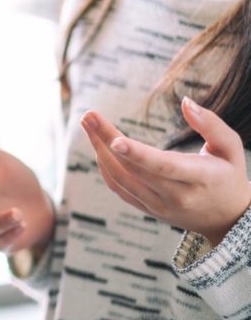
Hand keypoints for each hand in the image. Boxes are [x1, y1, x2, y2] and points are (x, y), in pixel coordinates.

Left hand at [81, 97, 250, 246]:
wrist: (227, 218)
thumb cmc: (228, 175)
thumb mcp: (230, 148)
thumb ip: (211, 124)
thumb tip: (186, 102)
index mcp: (200, 178)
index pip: (164, 167)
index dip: (138, 154)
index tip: (114, 140)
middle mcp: (177, 196)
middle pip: (133, 169)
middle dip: (106, 140)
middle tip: (88, 115)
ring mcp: (159, 206)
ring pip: (121, 179)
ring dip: (99, 151)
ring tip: (88, 124)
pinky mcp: (147, 209)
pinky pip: (119, 188)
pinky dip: (105, 167)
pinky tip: (97, 145)